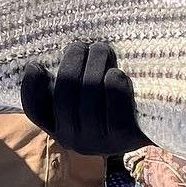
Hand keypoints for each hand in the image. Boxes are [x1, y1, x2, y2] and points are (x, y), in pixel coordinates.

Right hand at [20, 41, 152, 155]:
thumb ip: (67, 81)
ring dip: (97, 63)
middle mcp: (74, 140)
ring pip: (91, 93)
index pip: (35, 110)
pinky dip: (115, 84)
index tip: (37, 64)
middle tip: (84, 44)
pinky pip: (115, 104)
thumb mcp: (84, 94)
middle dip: (73, 60)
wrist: (154, 125)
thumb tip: (50, 55)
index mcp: (58, 128)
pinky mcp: (124, 139)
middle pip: (65, 93)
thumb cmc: (111, 99)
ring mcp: (99, 143)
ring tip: (103, 49)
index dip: (31, 87)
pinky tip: (117, 73)